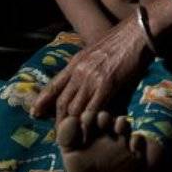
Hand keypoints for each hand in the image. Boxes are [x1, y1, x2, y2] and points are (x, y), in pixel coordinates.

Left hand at [33, 15, 152, 129]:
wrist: (137, 32)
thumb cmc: (122, 41)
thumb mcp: (97, 52)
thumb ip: (88, 67)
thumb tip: (85, 81)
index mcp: (75, 62)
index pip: (53, 84)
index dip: (42, 100)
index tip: (35, 112)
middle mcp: (79, 71)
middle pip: (61, 101)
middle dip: (58, 119)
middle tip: (58, 134)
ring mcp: (91, 79)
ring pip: (74, 108)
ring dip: (72, 125)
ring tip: (72, 139)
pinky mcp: (106, 85)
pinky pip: (92, 110)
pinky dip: (88, 123)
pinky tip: (88, 132)